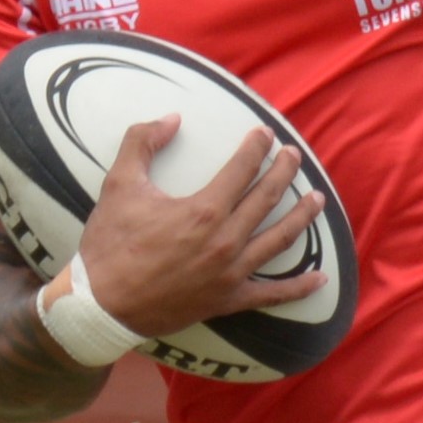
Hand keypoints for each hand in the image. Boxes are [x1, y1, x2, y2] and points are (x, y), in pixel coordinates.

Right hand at [70, 118, 324, 335]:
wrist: (101, 304)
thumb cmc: (109, 244)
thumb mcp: (118, 184)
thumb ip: (141, 143)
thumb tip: (171, 118)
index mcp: (204, 210)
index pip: (242, 170)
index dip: (256, 148)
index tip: (265, 134)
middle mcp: (226, 241)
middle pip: (267, 198)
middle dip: (285, 173)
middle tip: (294, 156)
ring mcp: (232, 272)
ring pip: (280, 239)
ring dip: (302, 217)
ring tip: (317, 199)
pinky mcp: (230, 299)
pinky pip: (274, 294)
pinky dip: (300, 288)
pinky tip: (321, 278)